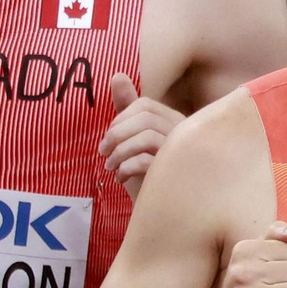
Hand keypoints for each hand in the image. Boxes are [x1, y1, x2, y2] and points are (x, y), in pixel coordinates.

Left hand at [100, 74, 185, 199]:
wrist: (161, 212)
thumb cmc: (148, 175)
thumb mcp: (133, 140)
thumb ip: (127, 109)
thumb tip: (117, 75)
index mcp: (175, 124)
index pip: (146, 105)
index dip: (122, 117)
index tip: (110, 136)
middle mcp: (183, 136)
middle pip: (146, 118)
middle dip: (117, 134)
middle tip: (103, 152)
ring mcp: (181, 155)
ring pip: (146, 137)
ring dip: (119, 152)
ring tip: (110, 167)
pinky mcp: (174, 176)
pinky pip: (145, 160)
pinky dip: (126, 167)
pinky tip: (121, 178)